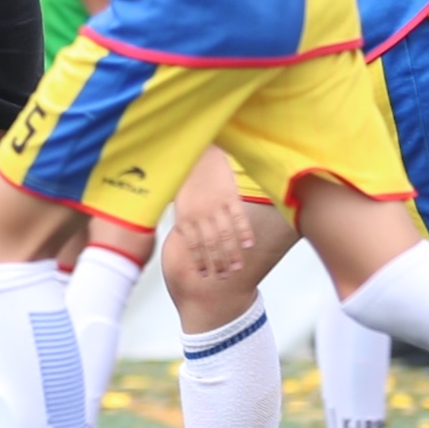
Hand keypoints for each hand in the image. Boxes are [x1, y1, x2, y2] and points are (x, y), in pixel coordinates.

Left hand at [165, 153, 254, 279]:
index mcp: (184, 216)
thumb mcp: (179, 199)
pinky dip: (245, 232)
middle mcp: (200, 214)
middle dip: (217, 264)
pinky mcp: (230, 196)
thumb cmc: (186, 174)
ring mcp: (216, 205)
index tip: (205, 275)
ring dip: (232, 254)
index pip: (193, 246)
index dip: (199, 262)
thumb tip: (186, 238)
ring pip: (225, 235)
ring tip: (237, 268)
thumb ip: (184, 219)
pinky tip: (249, 245)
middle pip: (210, 245)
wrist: (197, 150)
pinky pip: (239, 218)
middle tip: (223, 277)